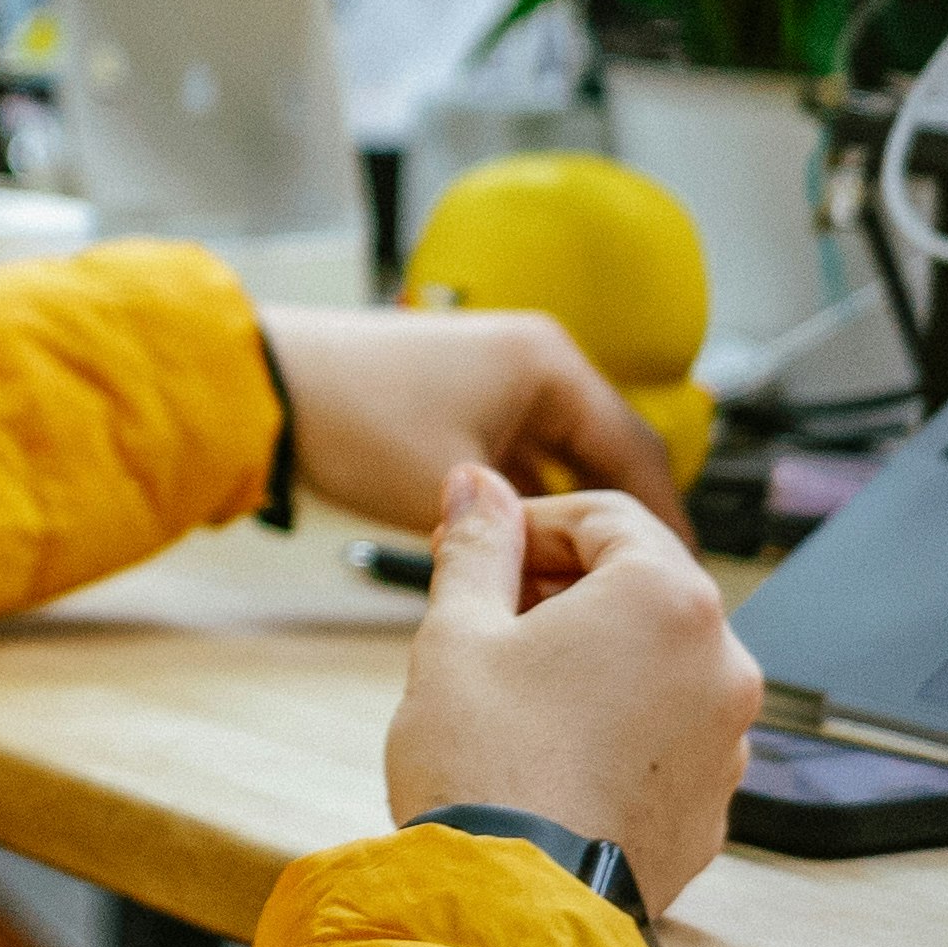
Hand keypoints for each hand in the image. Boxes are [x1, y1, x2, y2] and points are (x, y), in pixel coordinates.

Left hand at [256, 301, 687, 538]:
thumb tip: (576, 580)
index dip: (664, 520)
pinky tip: (525, 553)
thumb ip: (522, 534)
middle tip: (636, 587)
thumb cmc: (357, 422)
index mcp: (551, 365)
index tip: (679, 573)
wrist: (268, 384)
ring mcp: (497, 375)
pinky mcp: (462, 396)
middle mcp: (534, 359)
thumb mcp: (451, 491)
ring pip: (559, 458)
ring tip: (582, 581)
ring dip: (567, 514)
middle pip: (604, 452)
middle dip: (617, 521)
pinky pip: (519, 454)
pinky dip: (527, 501)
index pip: (639, 451)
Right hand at [380, 464, 758, 919]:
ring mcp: (726, 742)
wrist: (512, 909)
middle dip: (562, 584)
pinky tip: (549, 746)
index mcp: (668, 601)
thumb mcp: (459, 632)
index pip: (606, 517)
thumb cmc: (485, 768)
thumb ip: (479, 546)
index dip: (530, 521)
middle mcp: (722, 665)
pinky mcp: (711, 807)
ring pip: (658, 663)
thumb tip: (477, 485)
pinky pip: (666, 735)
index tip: (480, 545)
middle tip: (486, 605)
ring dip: (593, 653)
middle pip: (642, 586)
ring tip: (512, 682)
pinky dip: (618, 722)